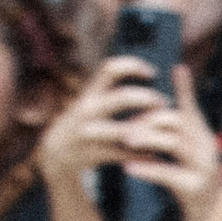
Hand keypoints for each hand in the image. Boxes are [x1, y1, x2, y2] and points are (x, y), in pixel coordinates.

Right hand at [40, 57, 171, 186]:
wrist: (57, 153)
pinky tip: (155, 154)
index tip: (152, 73)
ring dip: (150, 130)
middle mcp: (88, 109)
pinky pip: (125, 154)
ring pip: (127, 130)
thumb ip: (110, 90)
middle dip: (148, 99)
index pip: (110, 68)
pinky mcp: (94, 154)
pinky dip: (143, 154)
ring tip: (164, 131)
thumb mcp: (90, 102)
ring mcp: (90, 132)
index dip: (133, 66)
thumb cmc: (83, 123)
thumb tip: (147, 74)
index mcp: (89, 93)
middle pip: (123, 97)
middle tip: (165, 103)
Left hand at [118, 69, 221, 220]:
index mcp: (202, 133)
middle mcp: (207, 146)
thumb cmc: (189, 173)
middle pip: (178, 122)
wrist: (207, 212)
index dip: (182, 89)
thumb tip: (170, 77)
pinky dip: (147, 168)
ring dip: (148, 139)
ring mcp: (204, 167)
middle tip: (125, 125)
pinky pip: (170, 174)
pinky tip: (128, 167)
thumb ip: (175, 119)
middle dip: (150, 119)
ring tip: (125, 140)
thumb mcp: (184, 145)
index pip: (189, 106)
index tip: (170, 72)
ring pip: (175, 144)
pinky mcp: (195, 187)